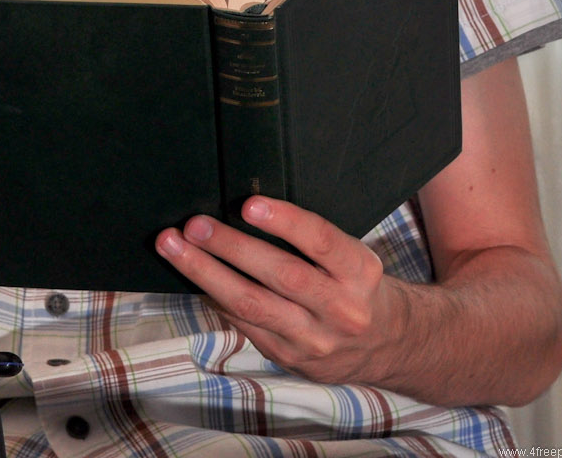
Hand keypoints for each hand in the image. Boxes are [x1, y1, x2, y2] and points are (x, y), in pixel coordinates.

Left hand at [155, 196, 404, 386]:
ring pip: (251, 304)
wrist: (388, 345)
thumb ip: (309, 241)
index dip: (285, 222)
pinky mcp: (289, 357)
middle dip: (230, 247)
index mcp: (360, 272)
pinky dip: (213, 297)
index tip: (248, 204)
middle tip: (194, 225)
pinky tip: (190, 278)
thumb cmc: (356, 285)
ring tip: (173, 247)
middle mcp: (341, 308)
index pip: (322, 241)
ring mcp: (314, 339)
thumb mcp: (352, 258)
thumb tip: (242, 210)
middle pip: (280, 274)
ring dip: (205, 273)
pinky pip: (242, 323)